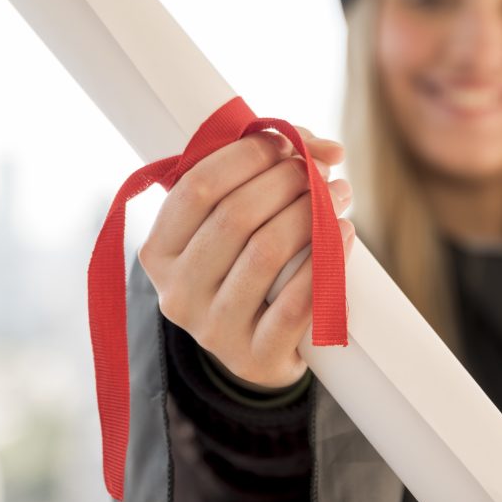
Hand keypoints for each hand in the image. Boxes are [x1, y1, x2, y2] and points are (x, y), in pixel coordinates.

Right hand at [138, 126, 353, 389]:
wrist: (257, 347)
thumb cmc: (243, 266)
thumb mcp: (230, 223)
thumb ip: (265, 171)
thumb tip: (326, 150)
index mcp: (158, 251)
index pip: (197, 187)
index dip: (245, 156)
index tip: (283, 143)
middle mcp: (176, 292)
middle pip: (234, 216)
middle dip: (285, 181)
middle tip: (319, 170)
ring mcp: (212, 330)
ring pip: (265, 254)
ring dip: (310, 214)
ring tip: (338, 195)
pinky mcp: (254, 358)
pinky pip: (294, 305)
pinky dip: (325, 262)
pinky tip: (342, 234)